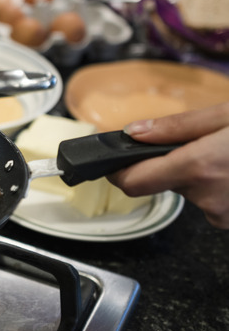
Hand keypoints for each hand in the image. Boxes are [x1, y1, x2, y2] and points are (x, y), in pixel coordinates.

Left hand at [107, 102, 228, 228]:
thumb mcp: (227, 116)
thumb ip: (177, 126)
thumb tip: (134, 132)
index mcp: (198, 167)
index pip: (134, 182)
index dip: (118, 173)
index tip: (112, 164)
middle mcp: (206, 196)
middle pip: (164, 182)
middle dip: (173, 164)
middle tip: (200, 144)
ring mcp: (221, 213)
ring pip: (190, 190)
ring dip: (198, 174)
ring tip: (224, 156)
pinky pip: (210, 201)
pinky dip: (215, 186)